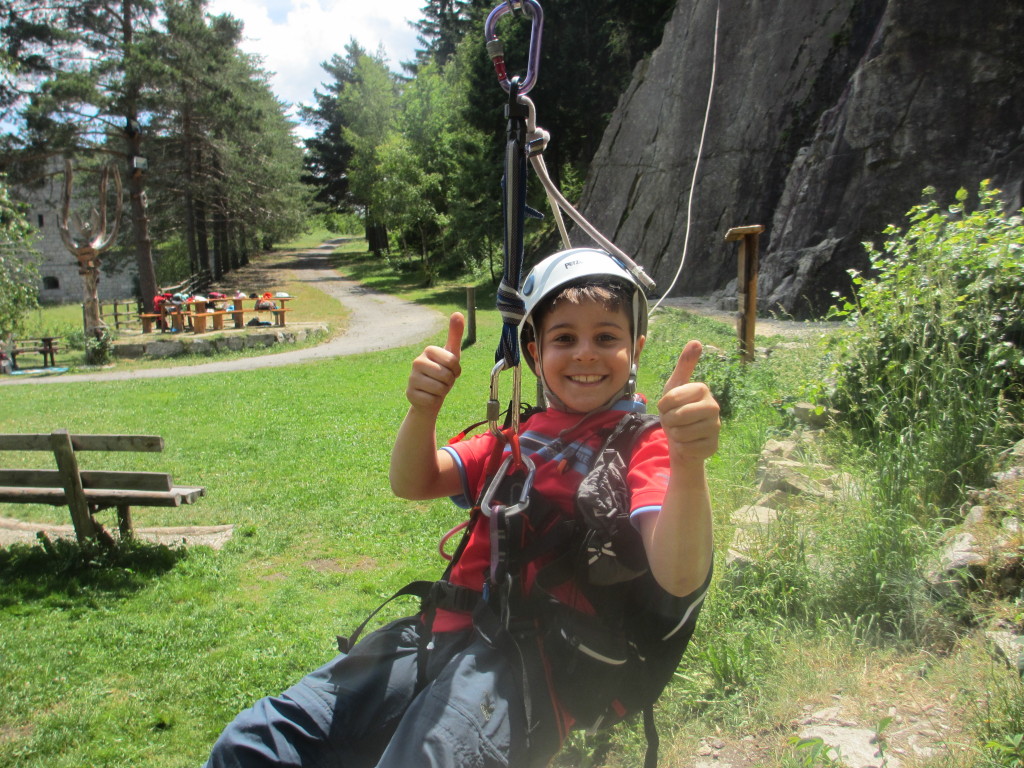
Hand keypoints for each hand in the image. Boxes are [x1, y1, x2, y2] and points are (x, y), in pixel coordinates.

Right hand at [406, 313, 464, 412]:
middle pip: (446, 375)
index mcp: (428, 350)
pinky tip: (429, 396)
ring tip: (437, 388)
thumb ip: (455, 334)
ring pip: (440, 388)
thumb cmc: (442, 373)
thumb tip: (457, 313)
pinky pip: (432, 399)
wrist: (429, 395)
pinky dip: (435, 400)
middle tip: (443, 381)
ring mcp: (412, 378)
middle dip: (449, 382)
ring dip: (442, 391)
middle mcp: (417, 362)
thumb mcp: (451, 354)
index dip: (456, 370)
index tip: (451, 370)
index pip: (453, 361)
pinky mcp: (410, 394)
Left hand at [657, 340, 720, 463]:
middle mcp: (714, 406)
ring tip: (681, 431)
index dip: (663, 405)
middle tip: (674, 421)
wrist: (682, 439)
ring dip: (675, 435)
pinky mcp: (713, 446)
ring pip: (681, 433)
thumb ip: (684, 365)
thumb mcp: (674, 387)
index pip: (670, 398)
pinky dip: (682, 447)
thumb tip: (696, 341)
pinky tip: (688, 443)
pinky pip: (687, 448)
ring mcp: (716, 428)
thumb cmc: (677, 410)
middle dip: (669, 421)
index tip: (668, 407)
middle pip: (677, 416)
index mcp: (703, 389)